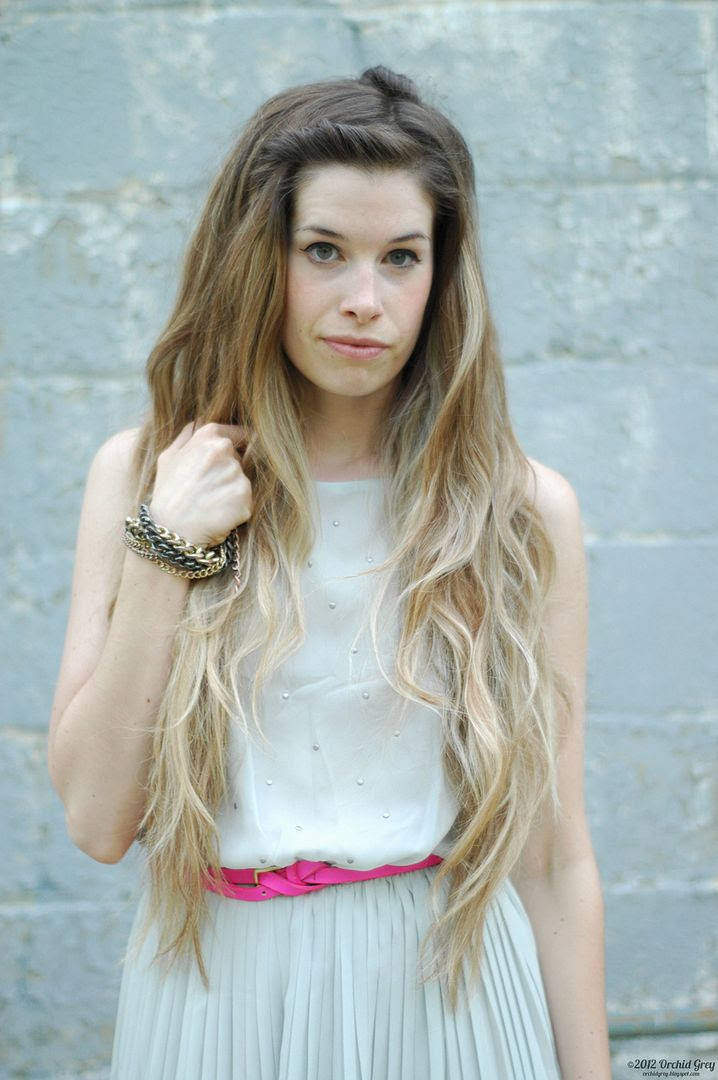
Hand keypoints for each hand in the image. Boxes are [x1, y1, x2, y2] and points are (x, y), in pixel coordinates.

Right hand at [148, 422, 253, 546]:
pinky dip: (236, 509)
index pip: (238, 434)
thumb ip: (188, 435)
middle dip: (228, 474)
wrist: (170, 530)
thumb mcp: (169, 457)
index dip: (237, 448)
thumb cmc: (168, 493)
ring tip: (210, 503)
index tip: (232, 460)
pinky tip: (218, 514)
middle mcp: (223, 450)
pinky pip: (246, 500)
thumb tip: (202, 421)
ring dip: (231, 492)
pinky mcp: (244, 496)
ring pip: (242, 481)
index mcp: (208, 436)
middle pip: (240, 460)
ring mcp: (235, 473)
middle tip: (207, 490)